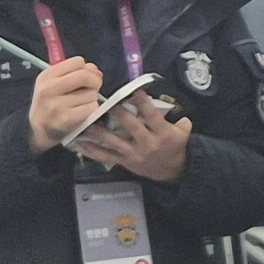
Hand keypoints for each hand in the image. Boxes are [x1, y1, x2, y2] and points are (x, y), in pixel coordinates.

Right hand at [24, 57, 104, 147]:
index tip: (84, 77)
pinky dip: (92, 109)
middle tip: (93, 87)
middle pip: (85, 76)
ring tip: (82, 102)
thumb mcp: (56, 82)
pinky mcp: (66, 120)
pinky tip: (83, 111)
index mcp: (46, 76)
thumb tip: (97, 72)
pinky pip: (92, 108)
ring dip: (92, 98)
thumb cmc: (52, 101)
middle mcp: (49, 89)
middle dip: (95, 81)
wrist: (39, 128)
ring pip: (91, 94)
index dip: (86, 68)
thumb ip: (77, 72)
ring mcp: (57, 106)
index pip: (77, 62)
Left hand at [74, 99, 190, 184]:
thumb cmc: (175, 148)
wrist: (172, 172)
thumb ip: (181, 121)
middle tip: (106, 101)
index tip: (134, 90)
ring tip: (87, 121)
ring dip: (99, 130)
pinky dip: (92, 150)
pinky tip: (80, 143)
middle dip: (117, 112)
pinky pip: (107, 156)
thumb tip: (174, 108)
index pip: (152, 115)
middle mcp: (147, 143)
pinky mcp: (125, 162)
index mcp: (162, 133)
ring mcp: (134, 153)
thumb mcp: (183, 133)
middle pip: (130, 125)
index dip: (143, 102)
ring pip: (114, 141)